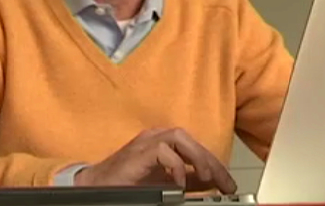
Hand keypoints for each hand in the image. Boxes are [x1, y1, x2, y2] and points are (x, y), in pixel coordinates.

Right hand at [74, 128, 236, 193]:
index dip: (215, 165)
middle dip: (211, 161)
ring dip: (197, 158)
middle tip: (224, 184)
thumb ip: (187, 181)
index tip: (229, 184)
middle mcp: (154, 138)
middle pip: (189, 138)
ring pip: (179, 137)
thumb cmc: (126, 184)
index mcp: (162, 144)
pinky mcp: (137, 152)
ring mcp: (145, 143)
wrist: (95, 187)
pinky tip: (179, 183)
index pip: (195, 148)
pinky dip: (175, 167)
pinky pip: (162, 151)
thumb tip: (211, 183)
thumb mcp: (164, 184)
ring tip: (207, 178)